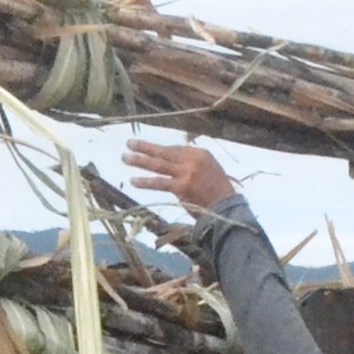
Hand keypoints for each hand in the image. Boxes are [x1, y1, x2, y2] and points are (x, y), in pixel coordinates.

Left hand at [123, 140, 237, 214]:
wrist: (227, 209)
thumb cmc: (219, 193)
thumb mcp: (209, 170)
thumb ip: (191, 164)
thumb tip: (171, 162)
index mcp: (201, 153)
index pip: (175, 148)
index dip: (159, 149)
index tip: (147, 148)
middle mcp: (193, 160)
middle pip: (164, 152)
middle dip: (145, 148)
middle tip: (129, 143)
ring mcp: (187, 173)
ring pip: (159, 165)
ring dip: (140, 161)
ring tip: (125, 157)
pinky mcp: (182, 187)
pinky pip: (160, 182)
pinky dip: (145, 182)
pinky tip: (133, 180)